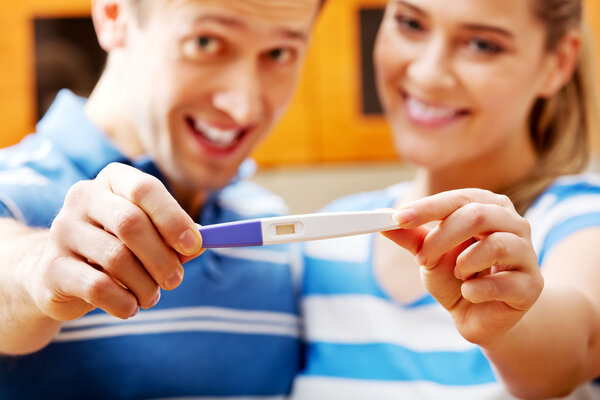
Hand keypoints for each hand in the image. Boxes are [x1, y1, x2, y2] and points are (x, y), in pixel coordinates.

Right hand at [26, 163, 203, 320]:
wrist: (61, 273)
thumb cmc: (118, 248)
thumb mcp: (150, 236)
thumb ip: (176, 237)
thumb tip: (201, 241)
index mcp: (113, 180)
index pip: (145, 188)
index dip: (173, 218)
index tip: (194, 245)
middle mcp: (83, 197)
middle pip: (131, 223)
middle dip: (161, 258)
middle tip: (175, 280)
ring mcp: (62, 231)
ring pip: (116, 258)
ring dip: (145, 285)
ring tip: (150, 296)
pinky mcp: (51, 268)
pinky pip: (97, 287)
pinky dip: (123, 302)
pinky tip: (130, 307)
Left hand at [383, 189, 542, 344]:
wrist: (480, 316)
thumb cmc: (457, 276)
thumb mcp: (429, 254)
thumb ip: (410, 236)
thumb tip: (381, 220)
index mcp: (489, 207)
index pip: (458, 198)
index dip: (427, 207)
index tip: (397, 218)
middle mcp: (514, 224)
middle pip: (478, 215)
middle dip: (442, 238)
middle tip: (421, 258)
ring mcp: (527, 254)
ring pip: (496, 244)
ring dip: (464, 263)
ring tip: (457, 274)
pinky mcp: (532, 285)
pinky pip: (502, 282)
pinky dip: (475, 289)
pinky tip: (470, 292)